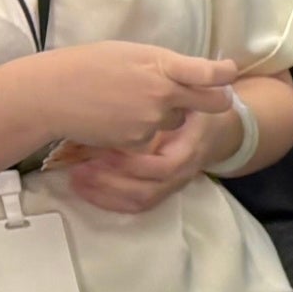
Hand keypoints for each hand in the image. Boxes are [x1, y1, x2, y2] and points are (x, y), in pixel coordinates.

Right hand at [19, 42, 237, 153]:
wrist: (50, 93)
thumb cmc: (86, 65)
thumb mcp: (131, 52)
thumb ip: (165, 64)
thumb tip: (191, 72)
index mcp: (162, 64)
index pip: (209, 73)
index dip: (224, 75)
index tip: (229, 73)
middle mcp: (163, 93)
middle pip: (210, 103)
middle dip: (209, 100)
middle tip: (199, 95)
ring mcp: (152, 119)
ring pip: (177, 121)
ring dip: (166, 114)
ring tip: (132, 101)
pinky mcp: (138, 141)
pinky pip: (152, 138)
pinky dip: (141, 131)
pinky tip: (118, 118)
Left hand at [58, 103, 229, 215]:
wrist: (214, 132)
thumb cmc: (193, 109)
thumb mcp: (186, 97)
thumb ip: (166, 96)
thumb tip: (130, 85)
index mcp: (191, 148)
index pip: (164, 166)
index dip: (132, 162)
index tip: (104, 147)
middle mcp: (183, 173)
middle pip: (147, 190)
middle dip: (110, 180)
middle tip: (79, 164)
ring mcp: (171, 186)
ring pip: (138, 200)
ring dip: (104, 192)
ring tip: (77, 176)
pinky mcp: (159, 192)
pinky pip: (134, 206)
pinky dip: (107, 200)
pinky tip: (84, 188)